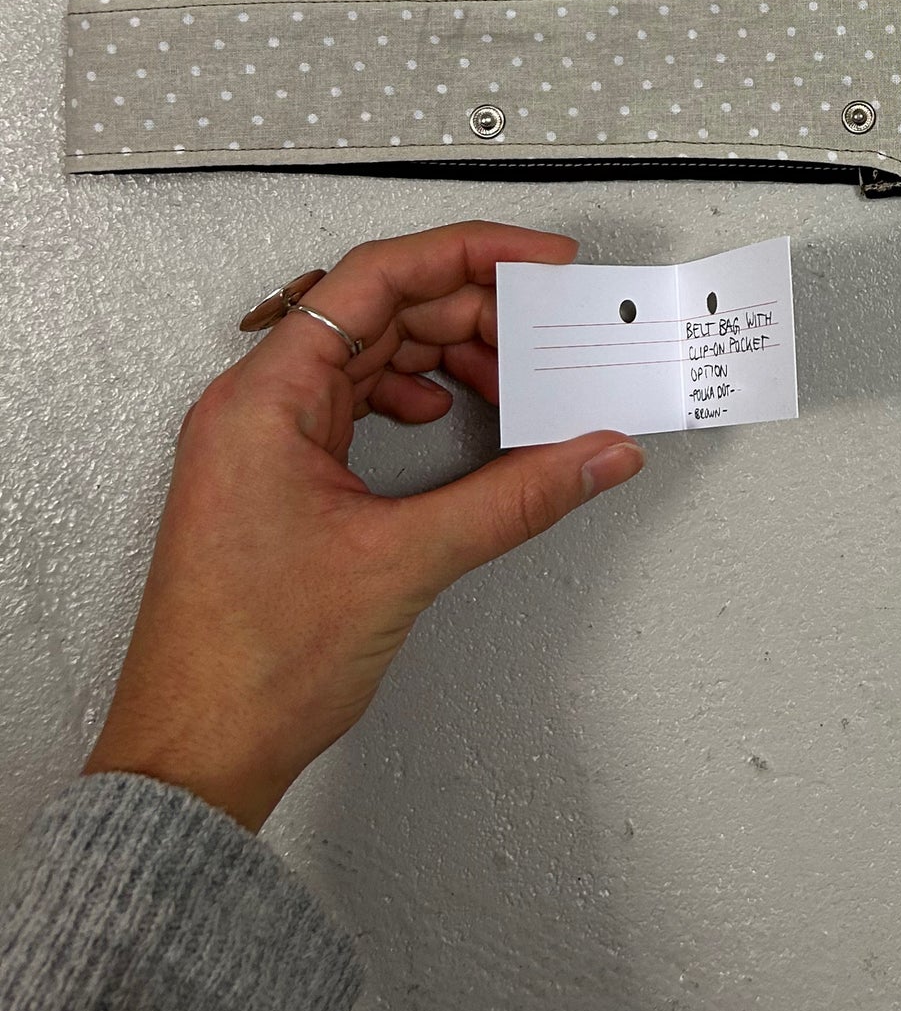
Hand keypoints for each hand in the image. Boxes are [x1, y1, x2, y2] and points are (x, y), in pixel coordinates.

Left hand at [84, 219, 642, 830]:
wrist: (195, 755)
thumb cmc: (247, 667)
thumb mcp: (403, 564)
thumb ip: (516, 497)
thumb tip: (596, 453)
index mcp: (262, 399)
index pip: (375, 277)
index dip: (468, 254)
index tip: (539, 262)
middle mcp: (256, 405)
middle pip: (380, 310)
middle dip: (472, 314)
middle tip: (547, 334)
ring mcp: (265, 441)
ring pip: (372, 355)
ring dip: (449, 358)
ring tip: (514, 383)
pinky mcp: (280, 477)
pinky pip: (359, 401)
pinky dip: (420, 397)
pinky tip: (456, 419)